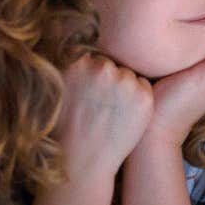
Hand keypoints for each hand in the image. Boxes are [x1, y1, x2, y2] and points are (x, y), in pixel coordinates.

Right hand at [55, 54, 154, 180]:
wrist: (83, 161)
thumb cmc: (68, 126)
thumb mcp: (60, 88)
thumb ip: (74, 65)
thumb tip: (80, 43)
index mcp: (78, 64)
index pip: (94, 56)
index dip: (92, 73)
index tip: (89, 91)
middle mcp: (103, 69)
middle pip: (113, 63)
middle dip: (109, 78)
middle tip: (101, 104)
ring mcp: (125, 82)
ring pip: (129, 74)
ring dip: (125, 87)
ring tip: (111, 111)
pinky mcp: (144, 96)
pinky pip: (144, 86)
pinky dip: (138, 98)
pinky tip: (124, 115)